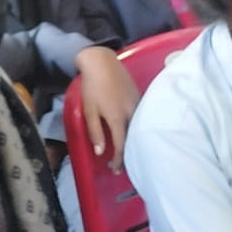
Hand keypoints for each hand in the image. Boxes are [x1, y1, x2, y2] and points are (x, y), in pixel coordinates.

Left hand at [73, 47, 138, 170]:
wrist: (102, 61)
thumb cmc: (92, 86)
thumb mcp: (89, 110)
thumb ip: (95, 132)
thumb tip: (100, 152)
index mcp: (118, 118)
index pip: (122, 146)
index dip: (119, 160)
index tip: (115, 169)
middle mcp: (131, 113)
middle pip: (134, 139)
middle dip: (129, 154)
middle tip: (122, 165)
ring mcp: (138, 104)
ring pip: (139, 128)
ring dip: (134, 141)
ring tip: (129, 152)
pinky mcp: (139, 96)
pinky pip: (142, 117)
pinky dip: (138, 128)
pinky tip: (134, 132)